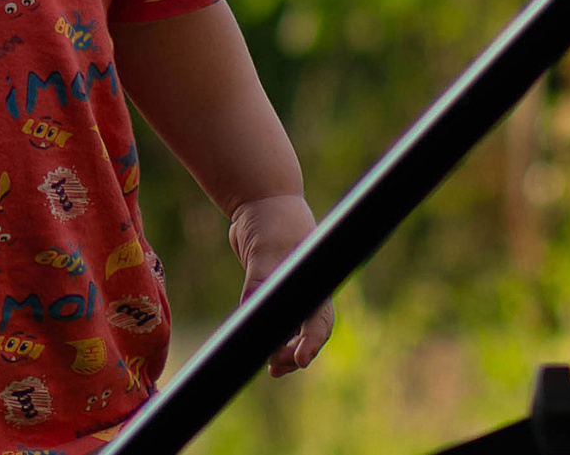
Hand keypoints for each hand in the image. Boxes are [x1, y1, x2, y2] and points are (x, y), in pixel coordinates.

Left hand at [230, 192, 332, 375]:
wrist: (260, 201)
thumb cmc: (271, 222)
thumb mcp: (265, 249)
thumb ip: (258, 279)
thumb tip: (249, 307)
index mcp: (315, 282)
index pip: (319, 321)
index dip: (311, 343)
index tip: (301, 360)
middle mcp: (308, 291)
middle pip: (307, 333)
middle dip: (294, 354)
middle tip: (274, 366)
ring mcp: (292, 292)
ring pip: (292, 331)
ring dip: (282, 350)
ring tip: (271, 367)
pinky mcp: (272, 290)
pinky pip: (275, 320)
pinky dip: (269, 335)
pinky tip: (259, 349)